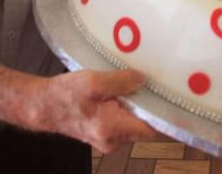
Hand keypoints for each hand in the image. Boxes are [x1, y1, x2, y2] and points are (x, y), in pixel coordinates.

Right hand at [22, 69, 157, 152]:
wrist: (42, 106)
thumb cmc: (65, 94)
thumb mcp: (93, 81)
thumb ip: (120, 81)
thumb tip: (144, 79)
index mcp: (113, 130)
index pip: (151, 130)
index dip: (166, 117)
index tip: (179, 100)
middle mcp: (114, 141)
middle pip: (144, 126)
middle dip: (151, 106)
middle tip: (162, 84)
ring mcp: (108, 139)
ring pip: (133, 123)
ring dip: (137, 106)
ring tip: (144, 83)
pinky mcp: (103, 133)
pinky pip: (123, 121)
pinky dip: (126, 108)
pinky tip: (126, 90)